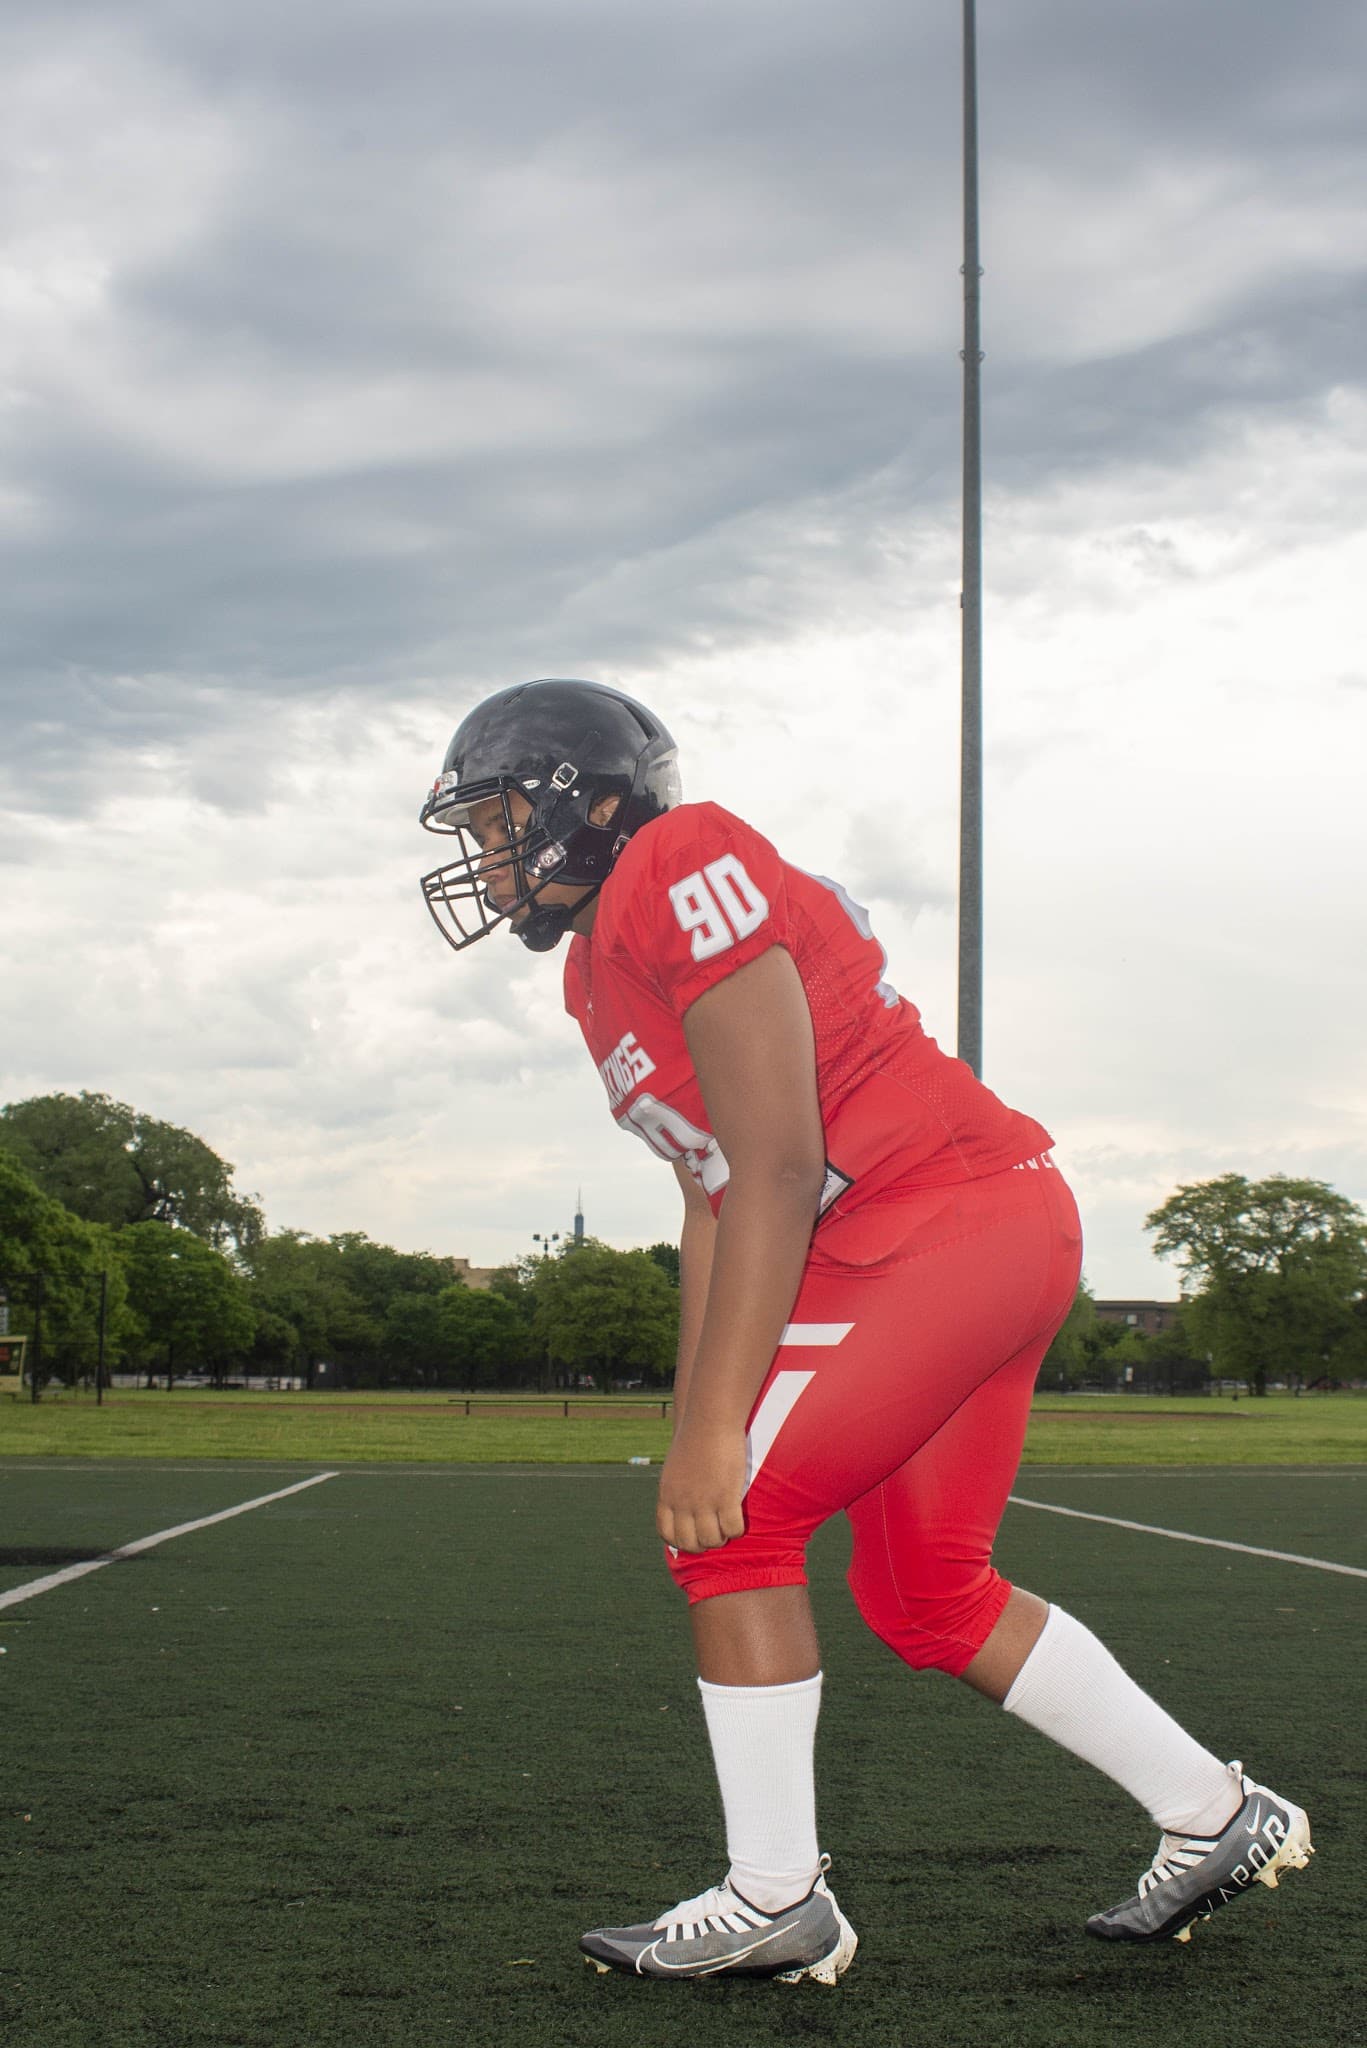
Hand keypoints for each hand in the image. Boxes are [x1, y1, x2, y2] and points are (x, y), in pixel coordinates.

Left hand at [656, 1420, 747, 1553]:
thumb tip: (685, 1495)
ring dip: (721, 1538)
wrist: (710, 1419)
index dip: (681, 1541)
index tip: (693, 1536)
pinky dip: (737, 1529)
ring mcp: (703, 1502)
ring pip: (711, 1540)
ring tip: (727, 1527)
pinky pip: (732, 1529)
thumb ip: (678, 1484)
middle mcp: (682, 1502)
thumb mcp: (676, 1464)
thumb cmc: (696, 1434)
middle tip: (715, 1533)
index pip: (666, 1533)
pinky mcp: (726, 1497)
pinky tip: (740, 1519)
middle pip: (688, 1542)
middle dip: (703, 1544)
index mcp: (667, 1494)